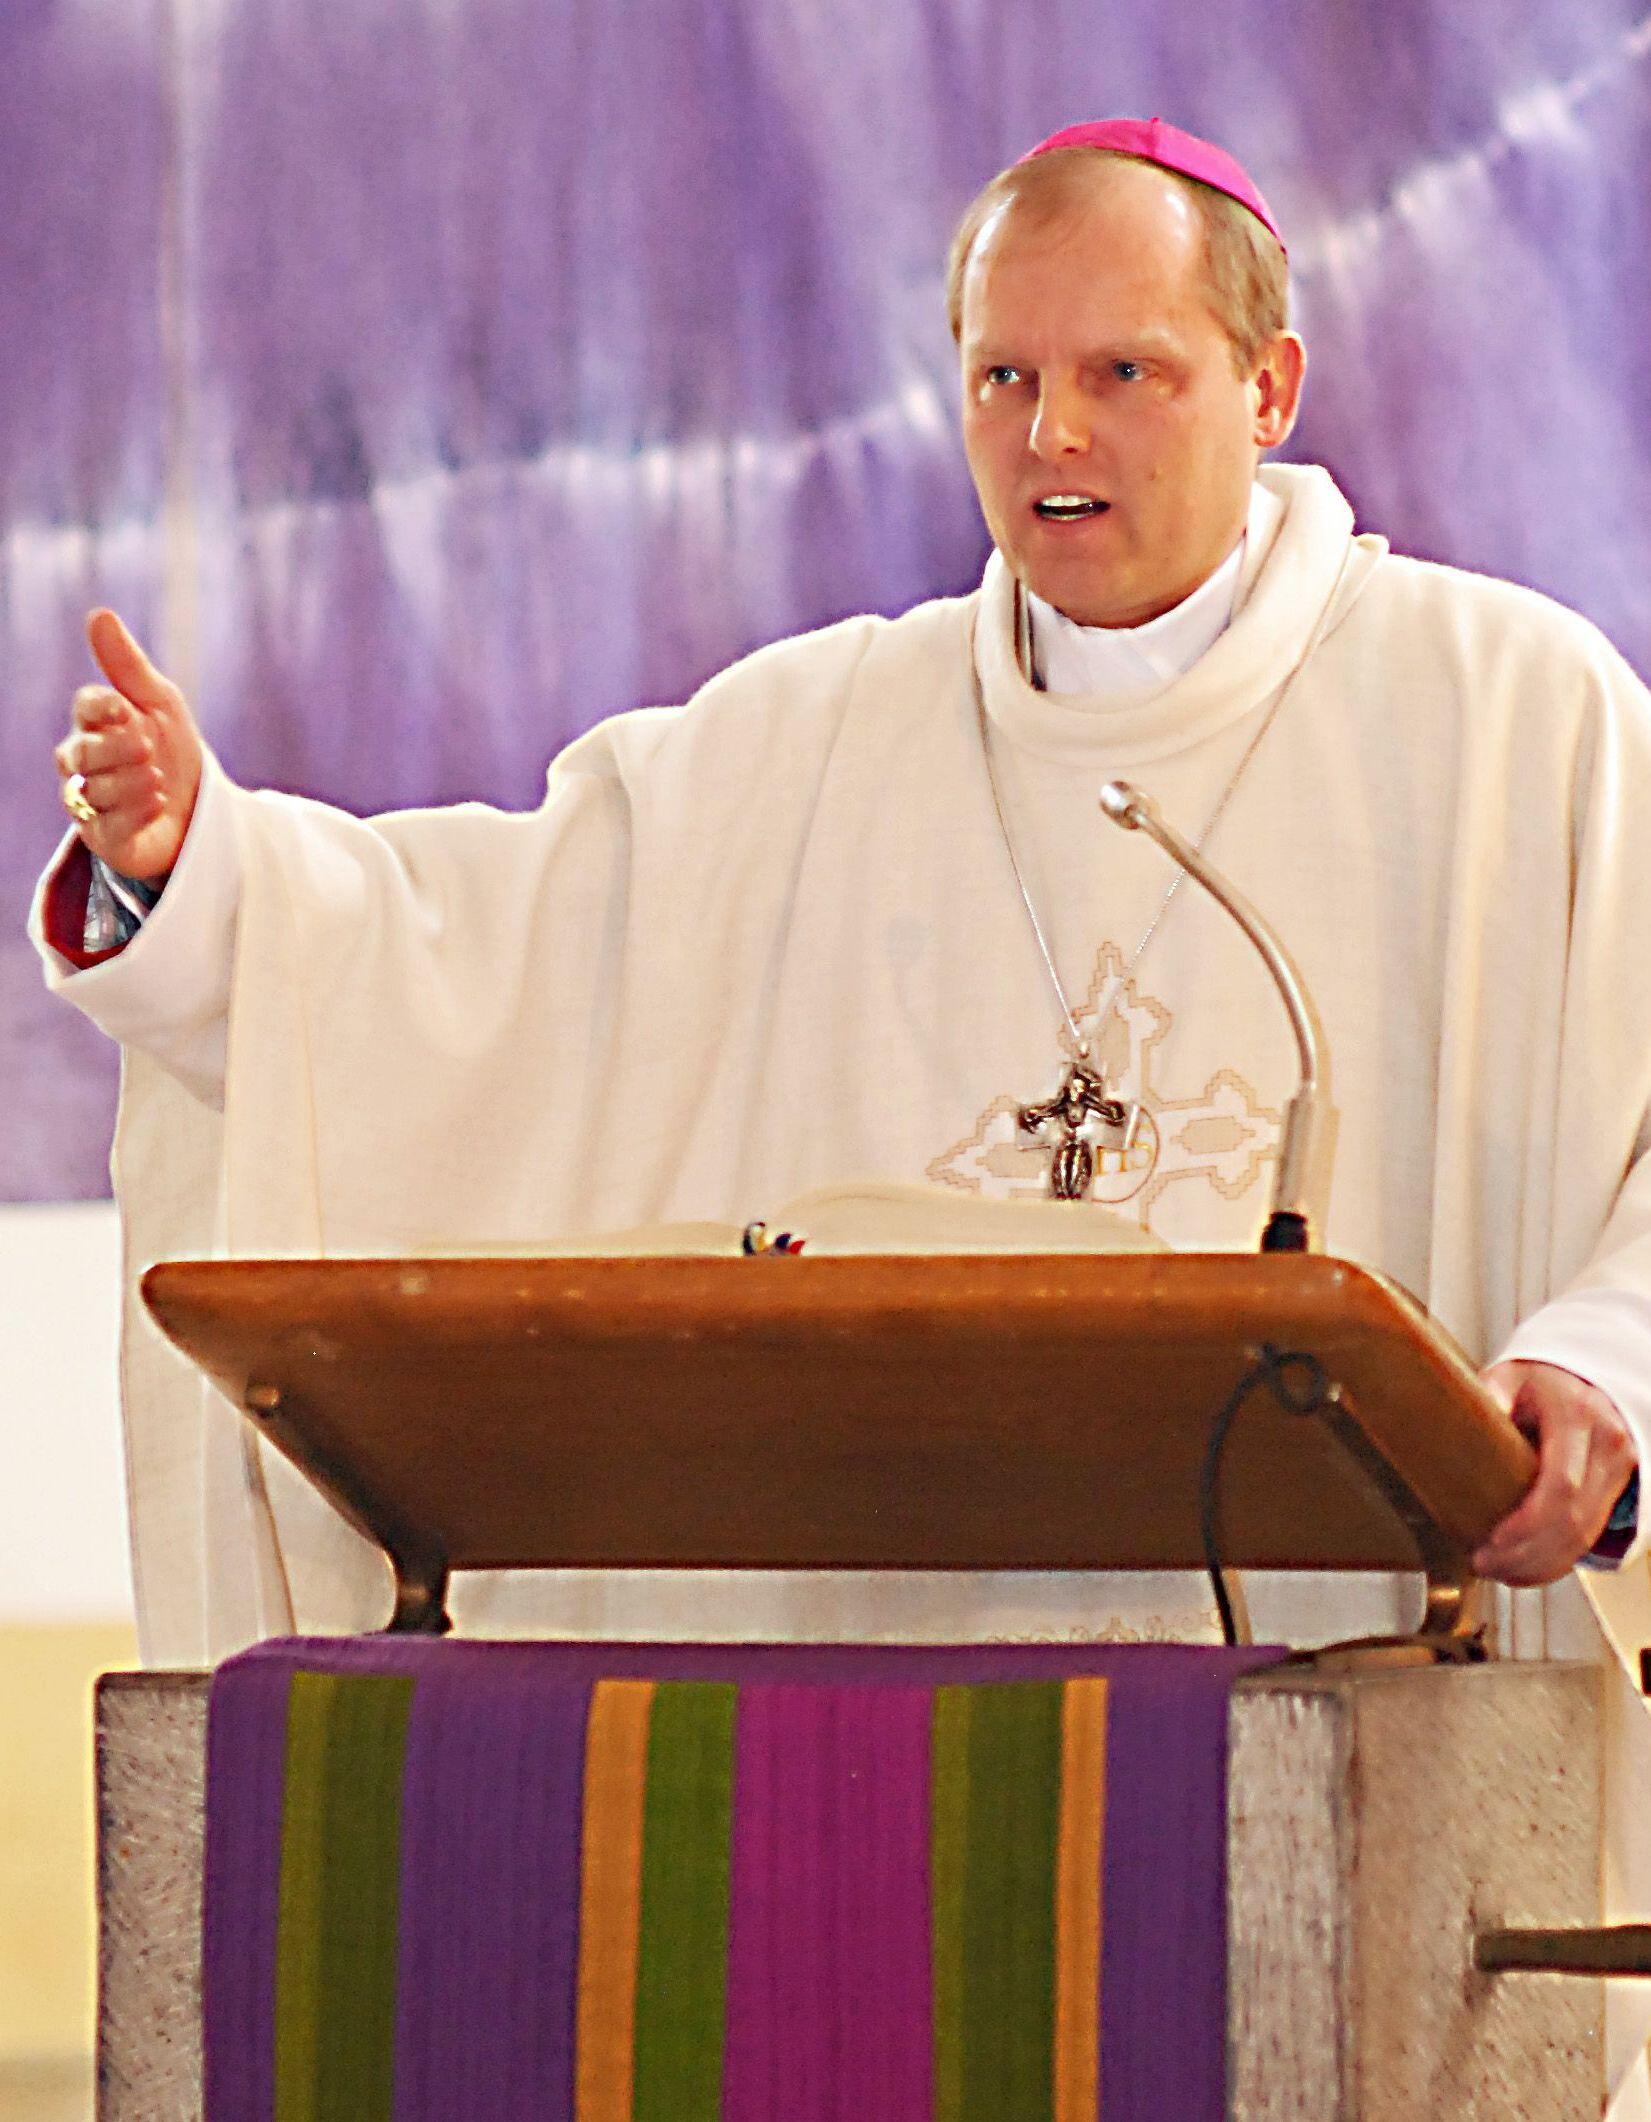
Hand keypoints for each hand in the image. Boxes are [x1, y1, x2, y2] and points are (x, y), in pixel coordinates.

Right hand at [53, 609, 203, 880]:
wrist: (201, 809)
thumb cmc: (174, 751)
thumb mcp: (160, 703)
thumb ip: (128, 665)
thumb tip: (99, 614)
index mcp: (96, 725)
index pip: (85, 708)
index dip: (101, 706)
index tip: (125, 707)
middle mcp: (84, 764)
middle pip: (81, 751)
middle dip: (115, 747)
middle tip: (146, 745)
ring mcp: (91, 803)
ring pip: (94, 789)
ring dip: (131, 780)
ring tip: (159, 777)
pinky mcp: (106, 839)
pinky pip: (109, 825)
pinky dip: (135, 809)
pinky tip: (158, 799)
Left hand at [1472, 1359, 1636, 1584]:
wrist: (1578, 1376)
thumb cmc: (1534, 1378)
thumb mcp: (1507, 1377)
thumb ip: (1489, 1398)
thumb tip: (1460, 1421)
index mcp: (1576, 1414)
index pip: (1561, 1484)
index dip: (1528, 1522)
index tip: (1492, 1540)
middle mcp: (1608, 1442)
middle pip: (1573, 1518)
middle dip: (1527, 1552)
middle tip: (1483, 1564)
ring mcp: (1619, 1466)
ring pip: (1585, 1534)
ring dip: (1541, 1564)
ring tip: (1498, 1573)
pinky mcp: (1618, 1486)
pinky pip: (1591, 1533)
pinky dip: (1558, 1560)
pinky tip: (1525, 1570)